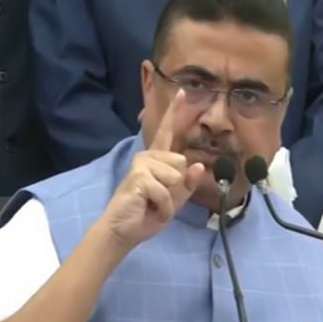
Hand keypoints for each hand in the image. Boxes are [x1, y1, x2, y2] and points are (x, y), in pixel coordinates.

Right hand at [100, 90, 204, 250]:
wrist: (124, 230)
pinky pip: (166, 192)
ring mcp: (142, 164)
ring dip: (169, 199)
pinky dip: (163, 207)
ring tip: (153, 203)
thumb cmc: (147, 212)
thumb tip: (198, 165)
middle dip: (177, 187)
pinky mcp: (139, 176)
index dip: (174, 112)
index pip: (167, 132)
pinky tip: (150, 208)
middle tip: (159, 199)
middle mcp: (148, 156)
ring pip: (176, 177)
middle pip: (182, 163)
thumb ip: (187, 183)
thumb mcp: (175, 199)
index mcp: (157, 159)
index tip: (182, 91)